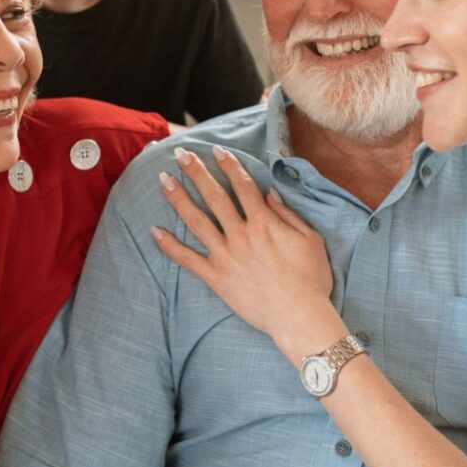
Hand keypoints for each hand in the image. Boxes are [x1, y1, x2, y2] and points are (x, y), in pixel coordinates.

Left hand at [152, 145, 341, 355]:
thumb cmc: (311, 279)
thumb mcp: (310, 239)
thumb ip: (288, 214)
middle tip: (180, 153)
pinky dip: (170, 246)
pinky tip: (155, 231)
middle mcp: (240, 234)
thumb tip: (270, 193)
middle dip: (196, 172)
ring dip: (179, 199)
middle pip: (214, 196)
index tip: (216, 150)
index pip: (242, 185)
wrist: (299, 316)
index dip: (228, 165)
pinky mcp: (216, 278)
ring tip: (163, 181)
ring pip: (196, 221)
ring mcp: (225, 256)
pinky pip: (188, 259)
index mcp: (264, 222)